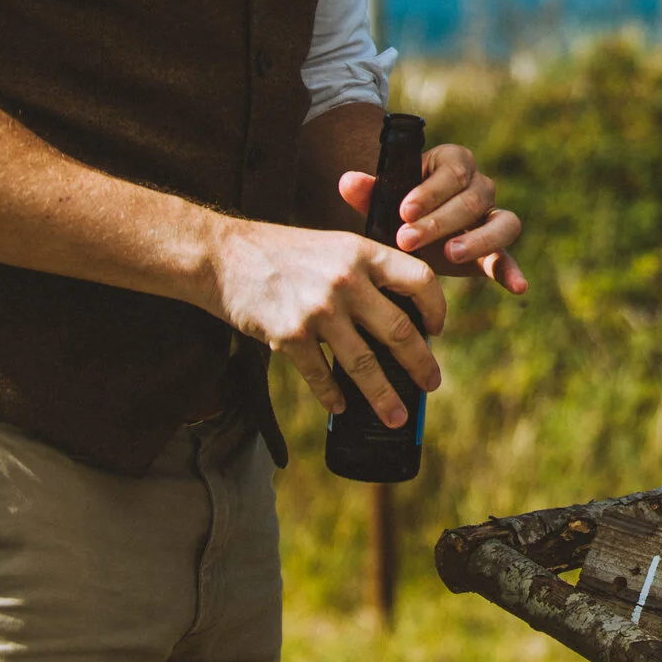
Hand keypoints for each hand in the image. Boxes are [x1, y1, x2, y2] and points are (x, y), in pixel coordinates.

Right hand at [211, 218, 445, 426]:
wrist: (224, 256)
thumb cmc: (284, 251)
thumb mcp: (335, 245)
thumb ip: (368, 271)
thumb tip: (404, 314)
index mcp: (362, 252)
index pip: (420, 279)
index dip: (436, 308)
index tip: (437, 330)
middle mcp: (346, 280)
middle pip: (400, 330)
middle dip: (421, 364)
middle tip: (431, 383)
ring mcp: (318, 310)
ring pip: (364, 363)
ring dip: (384, 396)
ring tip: (397, 415)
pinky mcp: (289, 335)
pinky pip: (321, 375)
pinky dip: (333, 396)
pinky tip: (341, 406)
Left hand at [338, 141, 528, 292]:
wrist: (409, 224)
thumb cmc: (397, 205)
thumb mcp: (383, 197)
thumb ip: (368, 190)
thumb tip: (348, 181)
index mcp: (455, 163)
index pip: (453, 172)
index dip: (431, 191)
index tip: (404, 211)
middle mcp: (481, 186)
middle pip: (474, 199)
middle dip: (440, 221)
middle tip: (407, 240)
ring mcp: (492, 218)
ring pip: (503, 223)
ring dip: (480, 240)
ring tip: (450, 255)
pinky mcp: (494, 249)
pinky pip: (508, 257)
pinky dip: (513, 271)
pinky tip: (517, 287)